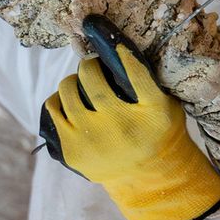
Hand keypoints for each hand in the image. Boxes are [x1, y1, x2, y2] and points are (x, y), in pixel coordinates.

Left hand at [39, 17, 219, 219]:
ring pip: (67, 91)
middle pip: (91, 78)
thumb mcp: (165, 106)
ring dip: (72, 82)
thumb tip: (115, 44)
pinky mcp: (72, 151)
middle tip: (92, 67)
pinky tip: (72, 104)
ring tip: (82, 86)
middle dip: (89, 66)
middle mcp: (121, 128)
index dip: (120, 49)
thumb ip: (146, 80)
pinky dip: (60, 101)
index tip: (112, 40)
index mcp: (152, 114)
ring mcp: (93, 141)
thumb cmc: (156, 132)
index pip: (135, 71)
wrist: (148, 178)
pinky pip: (53, 109)